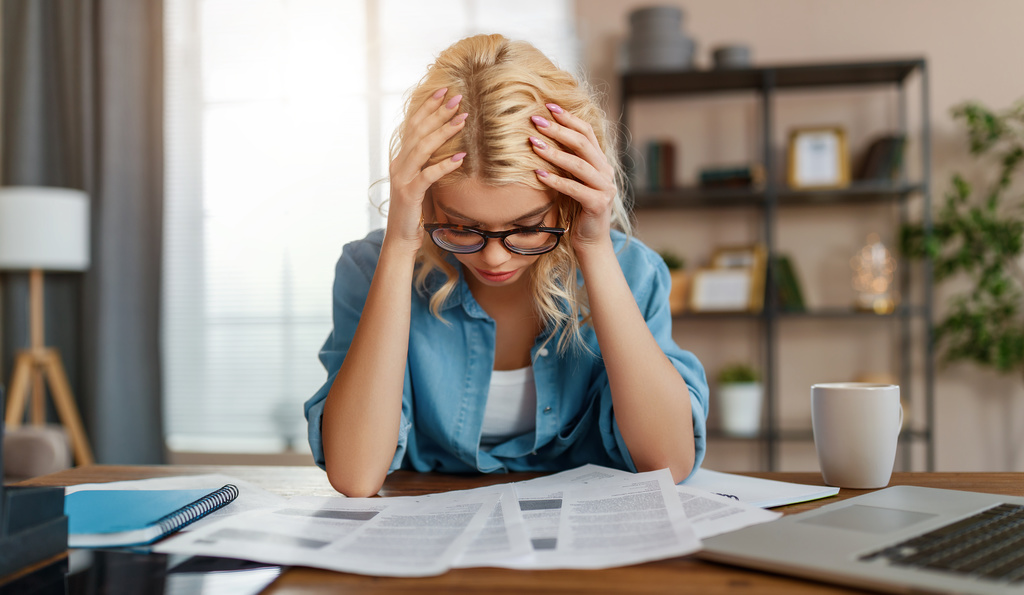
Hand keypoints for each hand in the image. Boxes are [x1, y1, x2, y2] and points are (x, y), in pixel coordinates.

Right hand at [386, 88, 467, 250]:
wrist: (401, 236)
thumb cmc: (415, 209)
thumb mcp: (420, 180)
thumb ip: (426, 162)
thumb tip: (443, 144)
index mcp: (401, 158)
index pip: (413, 124)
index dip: (427, 106)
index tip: (444, 90)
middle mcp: (399, 163)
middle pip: (418, 130)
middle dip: (438, 111)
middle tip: (457, 96)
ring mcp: (403, 178)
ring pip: (423, 148)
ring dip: (444, 131)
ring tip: (463, 118)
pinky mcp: (410, 193)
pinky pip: (428, 175)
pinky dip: (445, 164)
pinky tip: (461, 157)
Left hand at [529, 104, 615, 250]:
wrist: (590, 241)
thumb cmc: (577, 209)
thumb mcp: (573, 180)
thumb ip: (567, 162)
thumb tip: (542, 137)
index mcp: (601, 162)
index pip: (587, 133)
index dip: (569, 118)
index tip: (548, 106)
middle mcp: (606, 172)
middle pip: (582, 144)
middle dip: (558, 129)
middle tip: (535, 120)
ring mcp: (605, 188)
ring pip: (579, 164)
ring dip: (554, 152)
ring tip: (533, 143)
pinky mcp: (598, 205)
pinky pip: (575, 189)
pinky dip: (556, 180)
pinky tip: (538, 173)